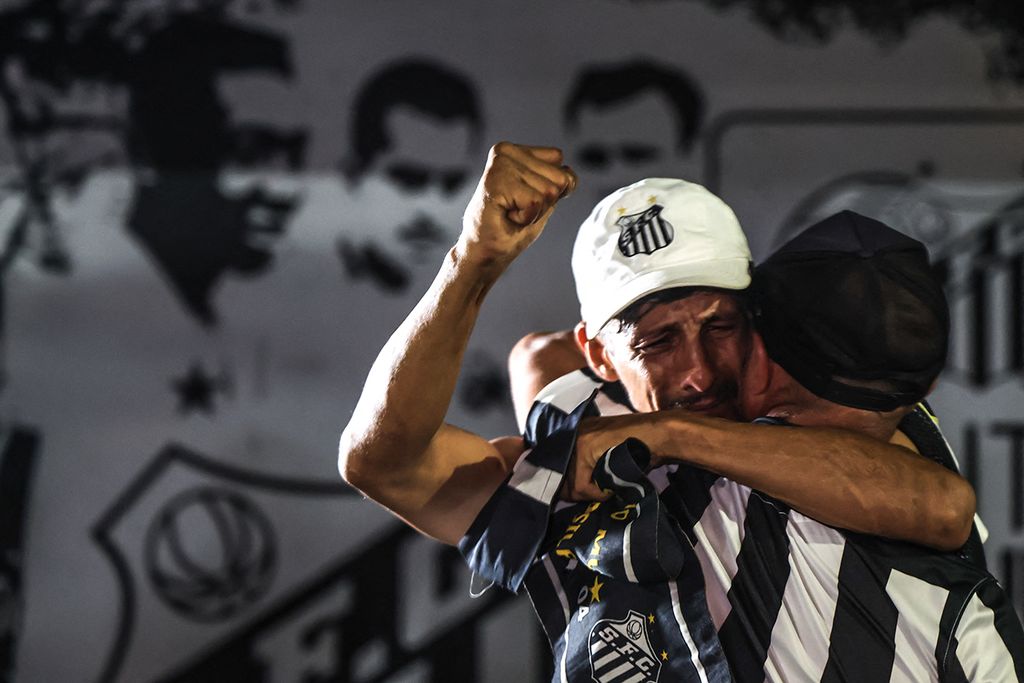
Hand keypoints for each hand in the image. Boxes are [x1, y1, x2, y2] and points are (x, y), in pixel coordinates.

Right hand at [458, 142, 576, 265]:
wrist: (484, 252)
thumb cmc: (511, 229)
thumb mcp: (543, 200)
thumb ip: (556, 182)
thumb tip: (568, 173)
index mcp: (516, 151)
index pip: (561, 164)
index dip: (553, 192)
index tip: (526, 201)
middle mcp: (506, 152)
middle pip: (560, 178)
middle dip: (545, 203)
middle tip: (517, 210)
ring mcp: (501, 164)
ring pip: (550, 191)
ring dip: (535, 212)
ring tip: (510, 213)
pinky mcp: (497, 182)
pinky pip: (537, 202)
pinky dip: (527, 218)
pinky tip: (507, 216)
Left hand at [560, 414, 659, 501]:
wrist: (661, 435)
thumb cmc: (642, 449)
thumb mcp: (609, 457)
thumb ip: (590, 469)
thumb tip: (570, 494)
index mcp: (578, 432)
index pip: (561, 467)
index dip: (571, 487)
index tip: (583, 496)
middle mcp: (573, 431)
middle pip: (562, 476)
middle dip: (579, 493)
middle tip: (600, 496)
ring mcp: (577, 437)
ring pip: (571, 483)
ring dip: (592, 493)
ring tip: (610, 489)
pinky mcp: (584, 446)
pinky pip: (582, 484)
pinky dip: (598, 493)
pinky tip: (612, 487)